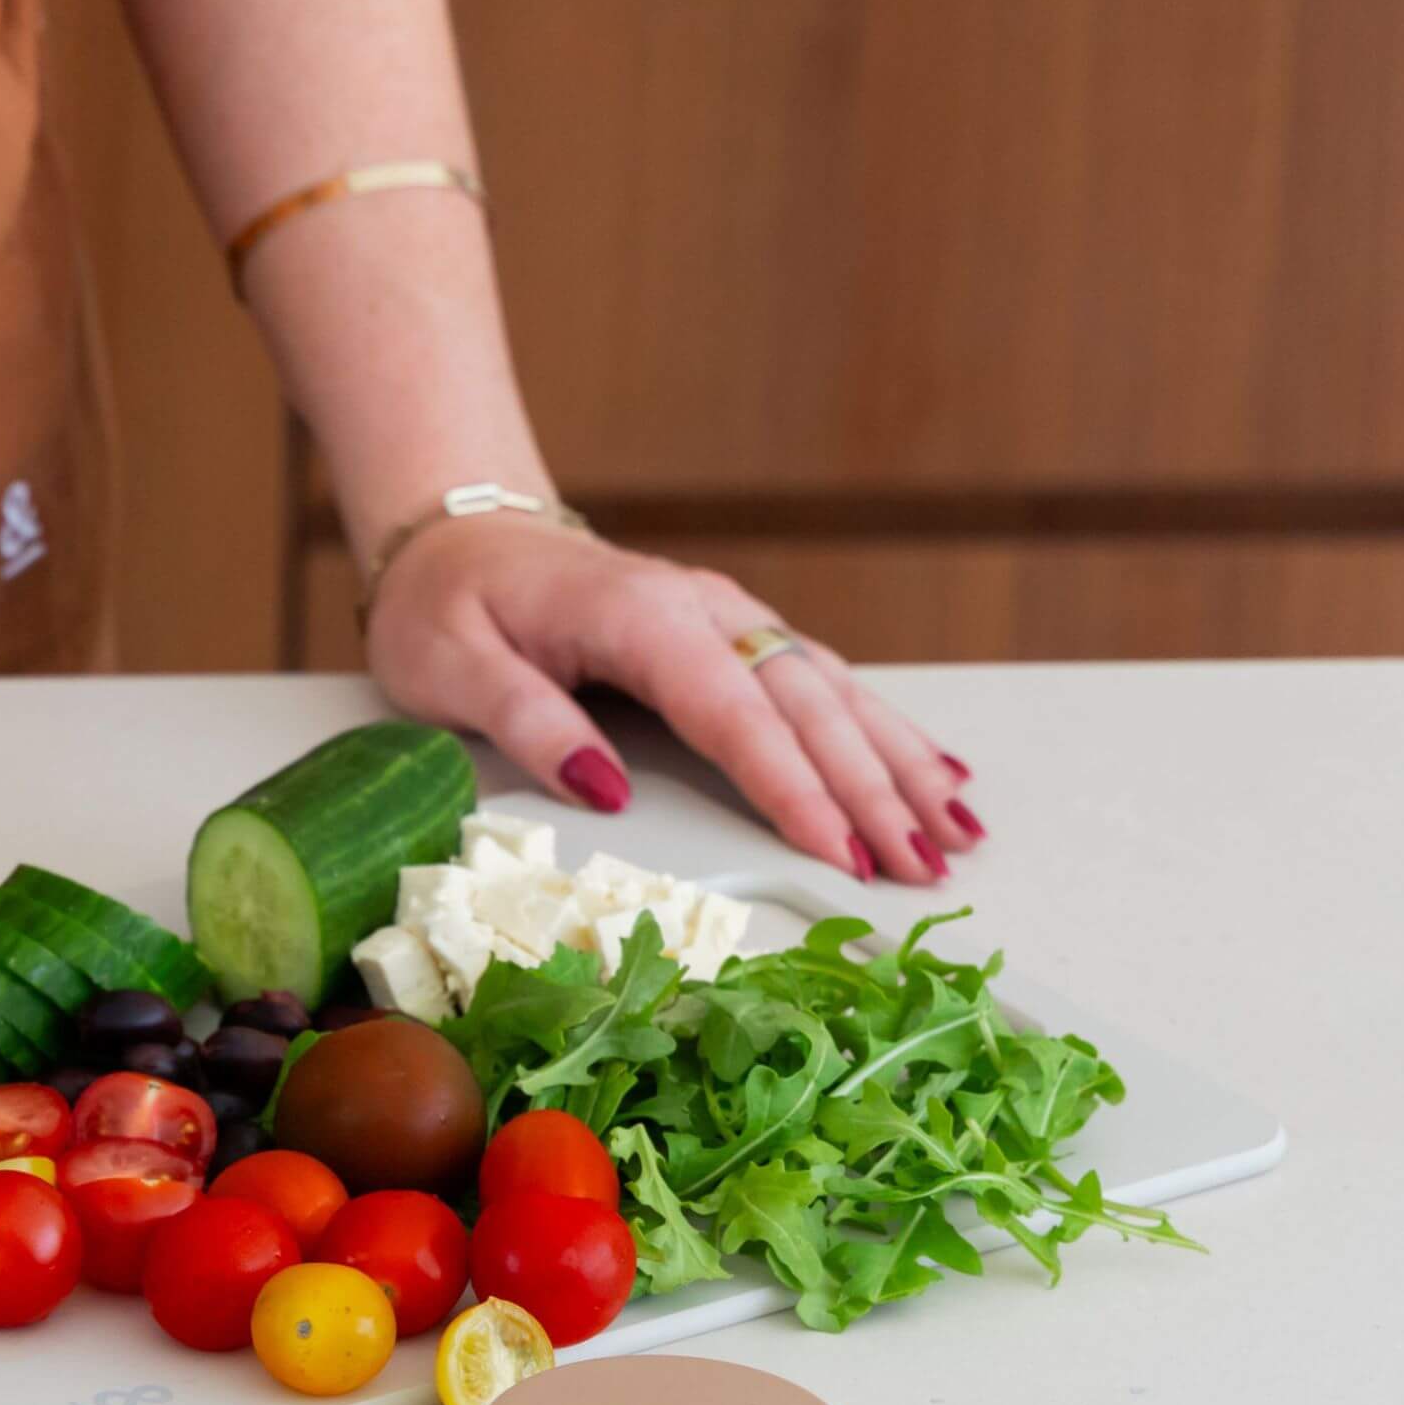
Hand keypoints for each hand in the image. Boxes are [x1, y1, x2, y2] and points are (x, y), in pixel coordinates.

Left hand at [364, 515, 983, 884]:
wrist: (459, 539)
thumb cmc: (448, 605)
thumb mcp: (450, 668)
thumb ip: (529, 722)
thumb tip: (606, 789)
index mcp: (636, 615)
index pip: (732, 712)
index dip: (792, 787)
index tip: (839, 850)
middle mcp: (700, 609)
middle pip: (805, 706)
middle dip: (872, 789)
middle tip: (923, 866)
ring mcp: (726, 619)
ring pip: (834, 692)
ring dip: (899, 763)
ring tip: (954, 831)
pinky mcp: (735, 635)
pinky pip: (825, 683)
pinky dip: (885, 730)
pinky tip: (937, 771)